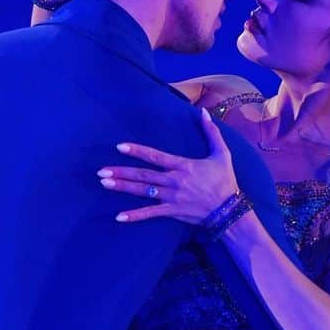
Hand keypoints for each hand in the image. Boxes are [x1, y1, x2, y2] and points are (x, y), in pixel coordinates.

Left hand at [98, 109, 240, 224]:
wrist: (229, 210)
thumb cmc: (225, 180)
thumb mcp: (222, 154)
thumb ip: (211, 133)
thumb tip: (203, 112)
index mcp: (183, 166)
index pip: (156, 157)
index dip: (138, 151)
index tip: (120, 146)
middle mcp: (174, 181)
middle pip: (143, 175)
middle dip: (121, 172)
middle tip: (101, 170)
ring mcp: (172, 197)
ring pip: (143, 191)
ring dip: (123, 187)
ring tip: (104, 183)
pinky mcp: (172, 211)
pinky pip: (150, 213)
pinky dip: (135, 216)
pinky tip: (119, 216)